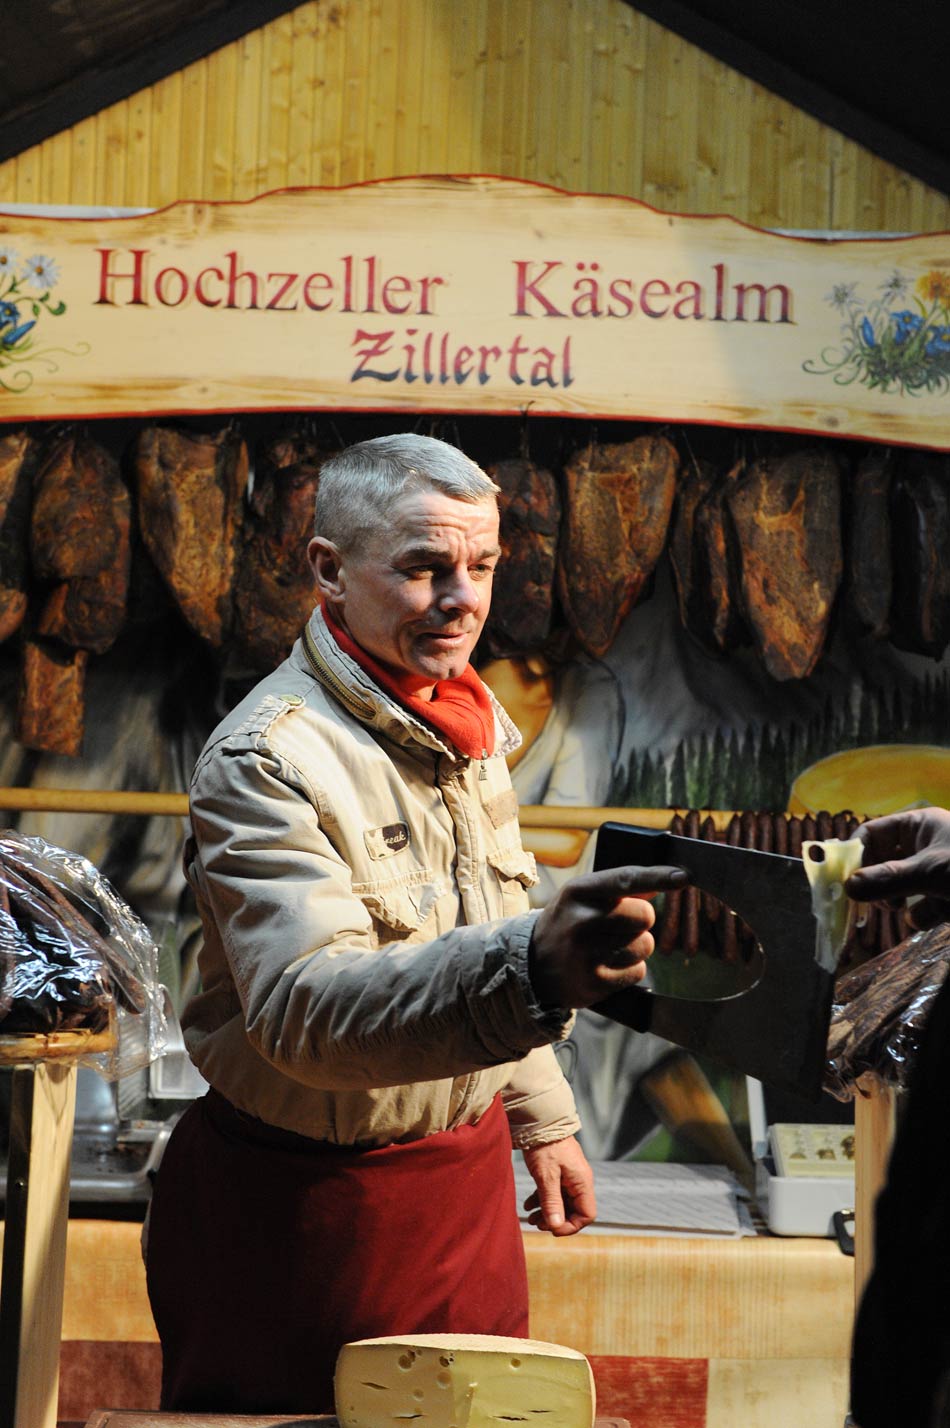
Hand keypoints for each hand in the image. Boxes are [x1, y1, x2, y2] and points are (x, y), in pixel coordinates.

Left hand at [521, 1135, 595, 1235]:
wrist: (539, 1121)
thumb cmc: (545, 1146)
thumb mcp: (546, 1176)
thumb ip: (552, 1201)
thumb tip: (555, 1226)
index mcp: (582, 1182)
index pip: (587, 1214)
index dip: (571, 1226)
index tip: (552, 1228)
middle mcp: (579, 1181)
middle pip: (574, 1210)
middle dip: (556, 1220)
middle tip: (536, 1224)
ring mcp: (569, 1177)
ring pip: (562, 1202)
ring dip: (547, 1212)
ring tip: (530, 1218)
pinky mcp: (558, 1172)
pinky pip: (553, 1192)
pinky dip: (542, 1200)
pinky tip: (528, 1205)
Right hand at [528, 864, 689, 1008]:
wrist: (532, 966)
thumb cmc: (568, 923)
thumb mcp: (583, 897)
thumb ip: (620, 887)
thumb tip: (666, 879)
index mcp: (579, 891)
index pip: (626, 879)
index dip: (658, 877)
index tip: (684, 877)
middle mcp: (582, 920)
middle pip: (645, 915)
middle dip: (640, 921)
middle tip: (618, 926)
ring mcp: (587, 954)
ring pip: (645, 945)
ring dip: (636, 946)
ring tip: (608, 947)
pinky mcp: (595, 982)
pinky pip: (638, 971)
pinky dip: (630, 969)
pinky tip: (607, 966)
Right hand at [845, 807, 949, 927]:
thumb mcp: (931, 871)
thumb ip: (889, 879)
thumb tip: (848, 888)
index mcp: (918, 826)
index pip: (872, 833)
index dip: (855, 854)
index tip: (844, 879)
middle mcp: (922, 846)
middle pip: (880, 862)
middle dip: (875, 883)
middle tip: (869, 900)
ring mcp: (932, 873)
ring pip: (898, 888)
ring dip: (897, 901)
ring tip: (900, 908)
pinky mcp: (943, 897)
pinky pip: (920, 907)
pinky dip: (923, 915)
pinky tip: (938, 915)